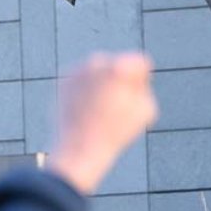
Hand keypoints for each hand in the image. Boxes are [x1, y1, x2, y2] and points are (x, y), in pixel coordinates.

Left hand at [48, 52, 157, 195]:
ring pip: (99, 72)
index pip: (140, 63)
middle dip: (119, 81)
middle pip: (118, 66)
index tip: (135, 98)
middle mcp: (98, 61)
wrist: (79, 148)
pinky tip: (87, 110)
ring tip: (100, 111)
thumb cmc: (116, 132)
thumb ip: (144, 86)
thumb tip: (135, 78)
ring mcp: (79, 69)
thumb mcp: (146, 110)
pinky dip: (86, 91)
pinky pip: (83, 80)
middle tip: (116, 107)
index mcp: (120, 67)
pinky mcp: (65, 80)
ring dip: (103, 85)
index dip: (142, 81)